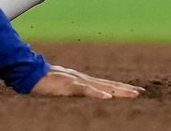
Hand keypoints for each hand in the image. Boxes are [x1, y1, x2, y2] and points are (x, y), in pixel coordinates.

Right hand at [28, 65, 143, 98]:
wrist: (29, 72)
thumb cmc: (44, 81)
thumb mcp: (62, 86)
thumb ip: (74, 88)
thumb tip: (84, 92)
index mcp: (83, 80)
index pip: (106, 83)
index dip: (121, 87)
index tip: (135, 91)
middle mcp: (83, 79)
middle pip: (108, 84)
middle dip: (125, 89)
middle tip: (141, 93)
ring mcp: (77, 81)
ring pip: (102, 86)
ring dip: (118, 91)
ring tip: (132, 95)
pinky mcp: (68, 85)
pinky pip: (85, 90)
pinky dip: (97, 93)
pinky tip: (107, 97)